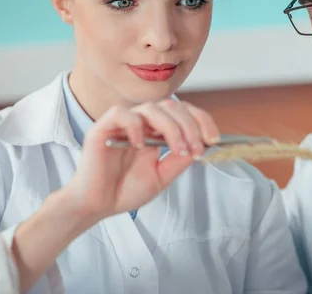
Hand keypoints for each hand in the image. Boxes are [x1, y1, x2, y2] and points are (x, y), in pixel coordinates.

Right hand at [64, 99, 219, 221]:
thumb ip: (180, 160)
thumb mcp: (162, 176)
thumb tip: (202, 145)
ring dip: (171, 127)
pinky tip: (142, 145)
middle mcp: (142, 122)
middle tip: (197, 149)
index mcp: (156, 130)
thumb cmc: (125, 190)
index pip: (183, 112)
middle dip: (191, 126)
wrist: (97, 205)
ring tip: (178, 150)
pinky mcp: (103, 127)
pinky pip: (122, 114)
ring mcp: (123, 122)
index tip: (214, 139)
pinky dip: (136, 126)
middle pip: (172, 106)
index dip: (201, 121)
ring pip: (152, 108)